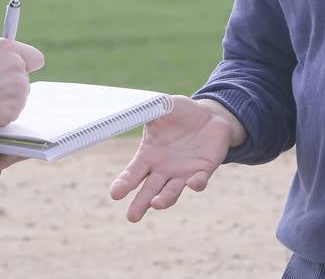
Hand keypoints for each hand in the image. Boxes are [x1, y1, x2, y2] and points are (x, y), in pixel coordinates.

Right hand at [0, 38, 44, 131]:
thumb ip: (0, 61)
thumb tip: (8, 68)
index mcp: (8, 48)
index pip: (35, 58)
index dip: (27, 66)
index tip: (20, 71)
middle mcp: (18, 65)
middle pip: (24, 79)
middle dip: (12, 85)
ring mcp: (19, 88)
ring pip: (19, 97)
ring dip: (7, 100)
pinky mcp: (15, 108)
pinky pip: (12, 112)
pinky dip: (1, 114)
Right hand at [109, 96, 241, 221]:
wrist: (209, 117)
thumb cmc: (180, 113)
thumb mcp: (162, 107)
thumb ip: (149, 110)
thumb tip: (133, 109)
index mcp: (149, 156)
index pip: (132, 174)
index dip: (124, 184)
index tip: (115, 194)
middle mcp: (163, 170)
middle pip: (148, 191)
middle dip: (140, 204)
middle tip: (132, 217)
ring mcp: (182, 173)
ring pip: (171, 192)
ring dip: (165, 199)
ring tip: (157, 204)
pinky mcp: (202, 171)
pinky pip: (199, 181)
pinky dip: (196, 184)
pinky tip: (193, 182)